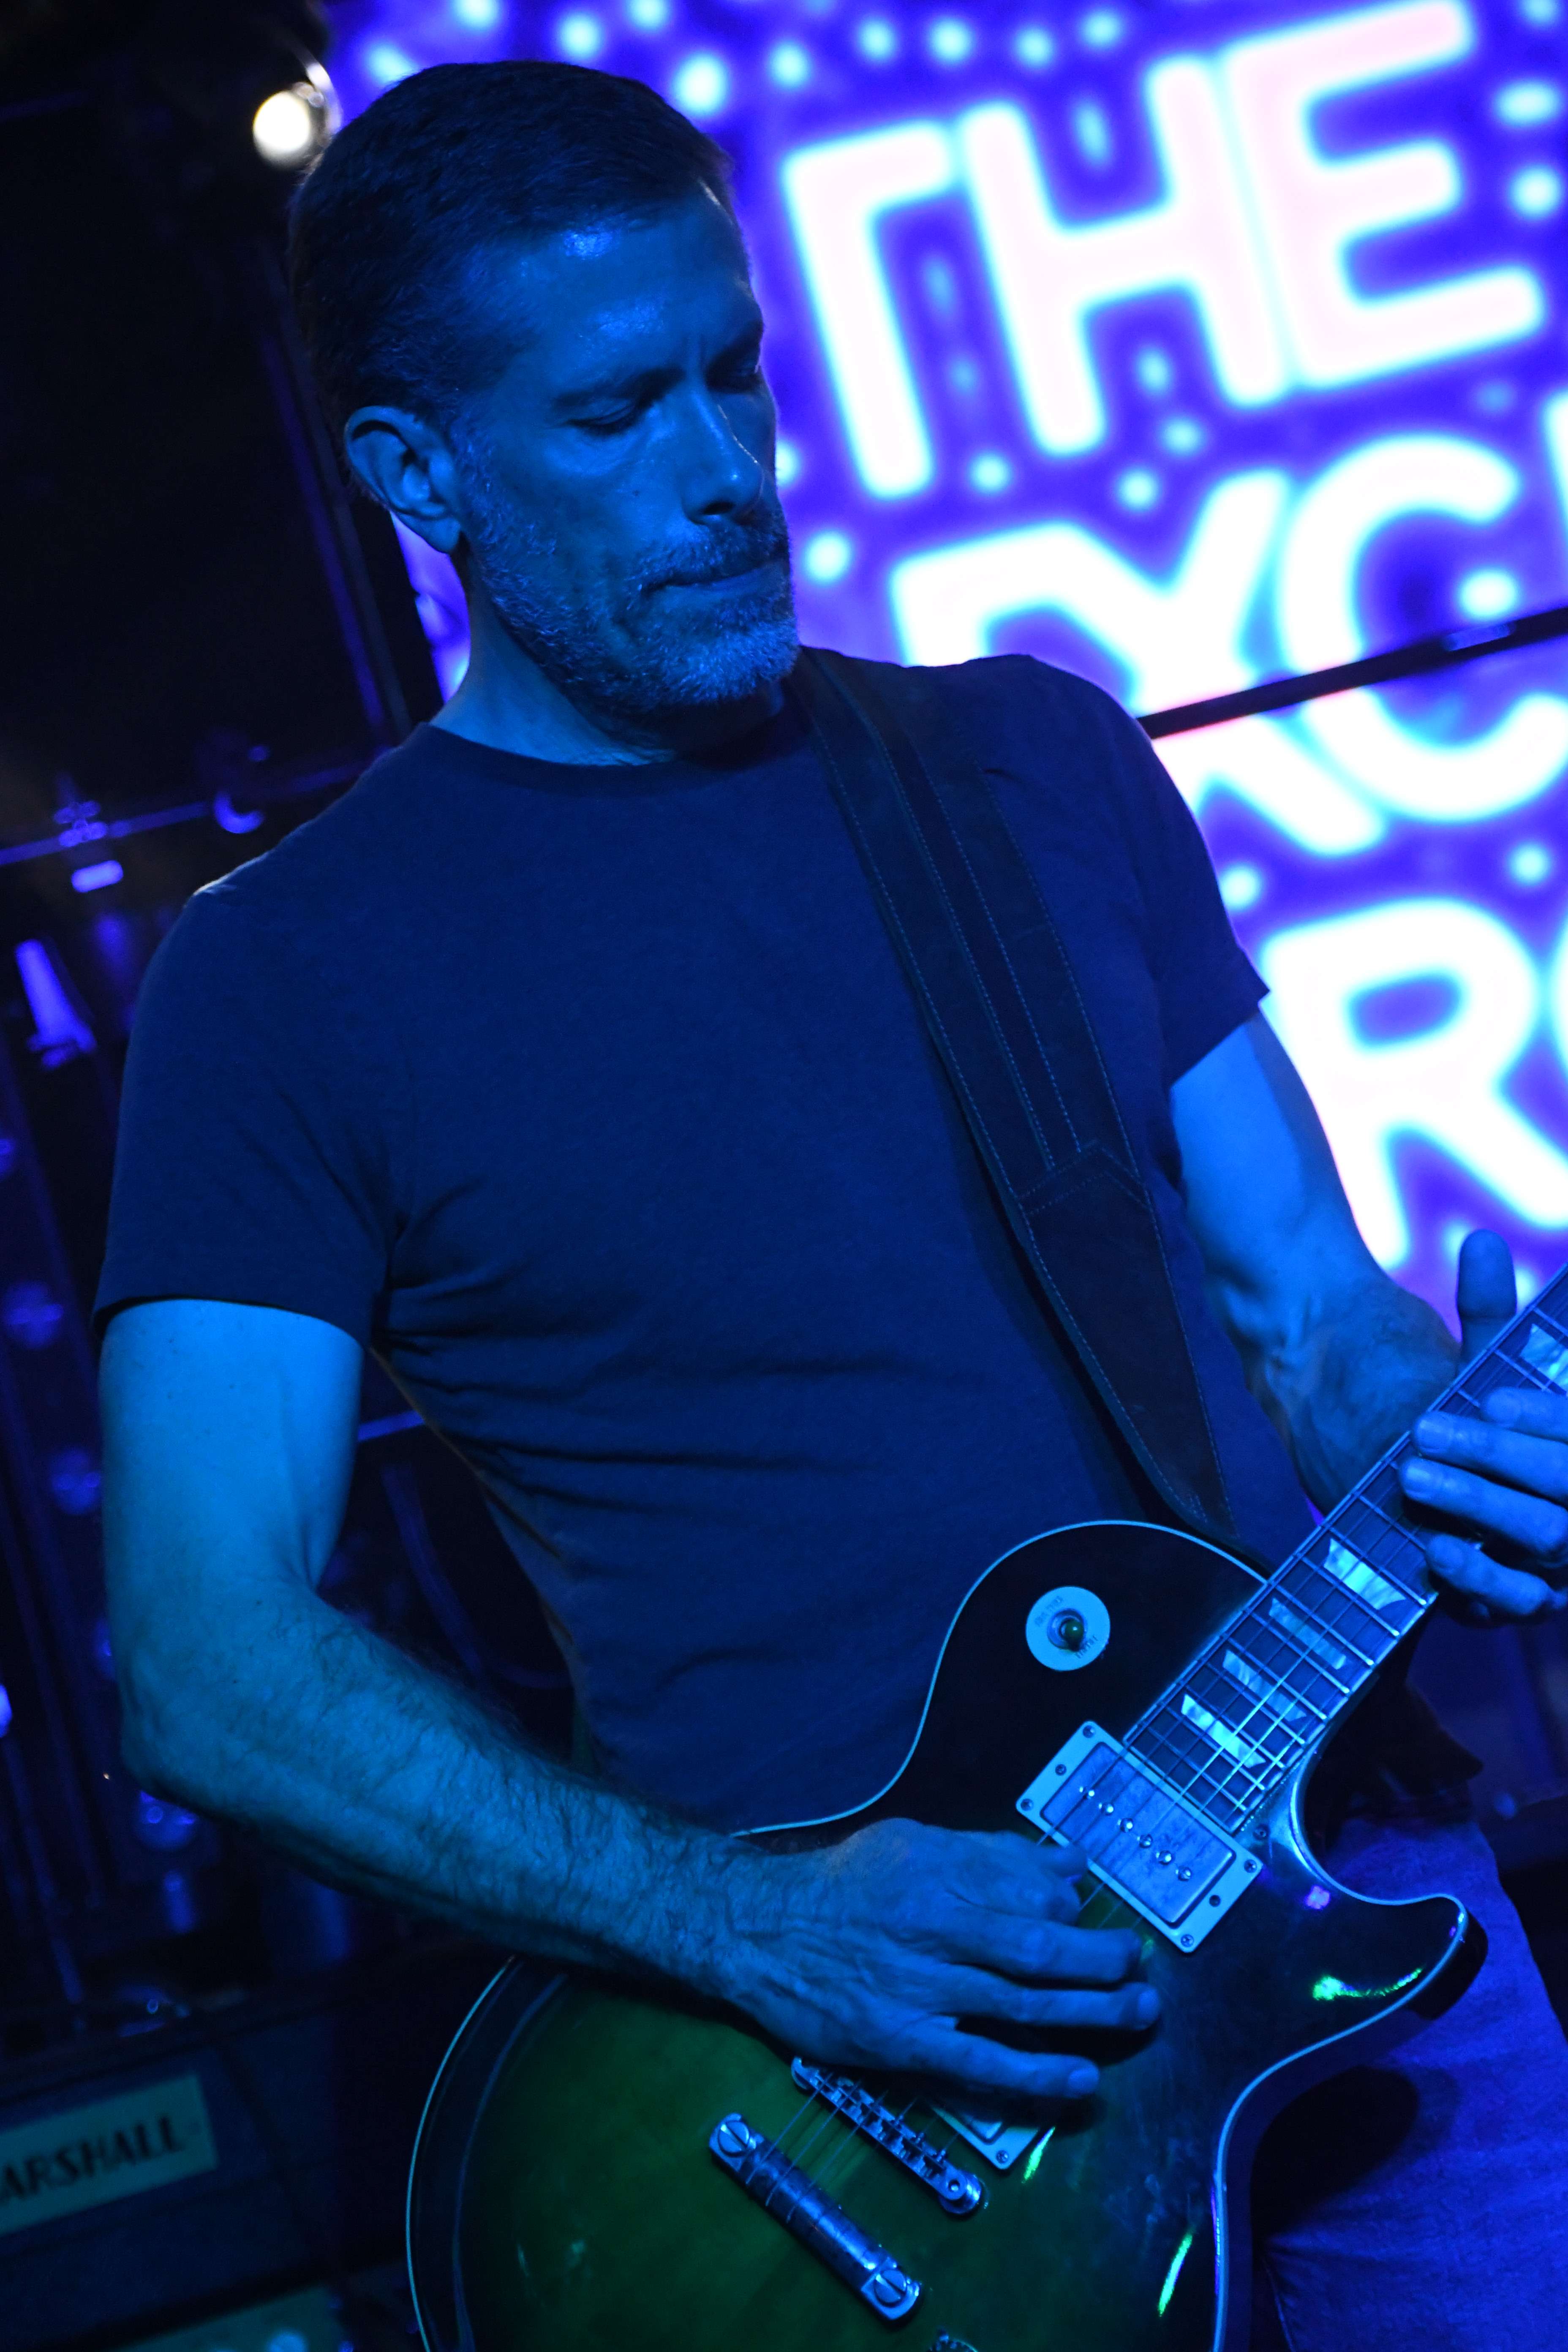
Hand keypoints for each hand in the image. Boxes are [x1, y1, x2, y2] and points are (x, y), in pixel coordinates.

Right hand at [719, 1815, 1155, 2103]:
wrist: (758, 1932)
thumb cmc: (842, 1886)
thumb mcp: (910, 1845)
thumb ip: (990, 1854)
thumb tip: (1068, 1862)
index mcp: (936, 1871)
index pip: (1028, 1892)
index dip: (1073, 1910)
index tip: (1093, 1919)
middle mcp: (932, 1927)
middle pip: (1038, 1948)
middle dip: (1101, 1959)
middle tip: (1139, 1965)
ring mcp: (918, 1989)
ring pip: (1021, 2003)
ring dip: (1090, 2012)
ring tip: (1139, 2014)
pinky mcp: (901, 2041)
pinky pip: (979, 2064)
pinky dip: (1034, 2074)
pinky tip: (1080, 2079)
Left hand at [1398, 1230, 1567, 1623]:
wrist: (1421, 1483)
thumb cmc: (1465, 1416)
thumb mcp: (1477, 1367)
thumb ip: (1485, 1312)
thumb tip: (1481, 1242)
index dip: (1543, 1420)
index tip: (1489, 1401)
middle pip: (1560, 1487)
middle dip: (1497, 1460)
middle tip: (1424, 1431)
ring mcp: (1561, 1563)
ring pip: (1543, 1540)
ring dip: (1479, 1509)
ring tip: (1413, 1478)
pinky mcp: (1523, 1603)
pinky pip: (1515, 1603)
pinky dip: (1480, 1578)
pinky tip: (1436, 1550)